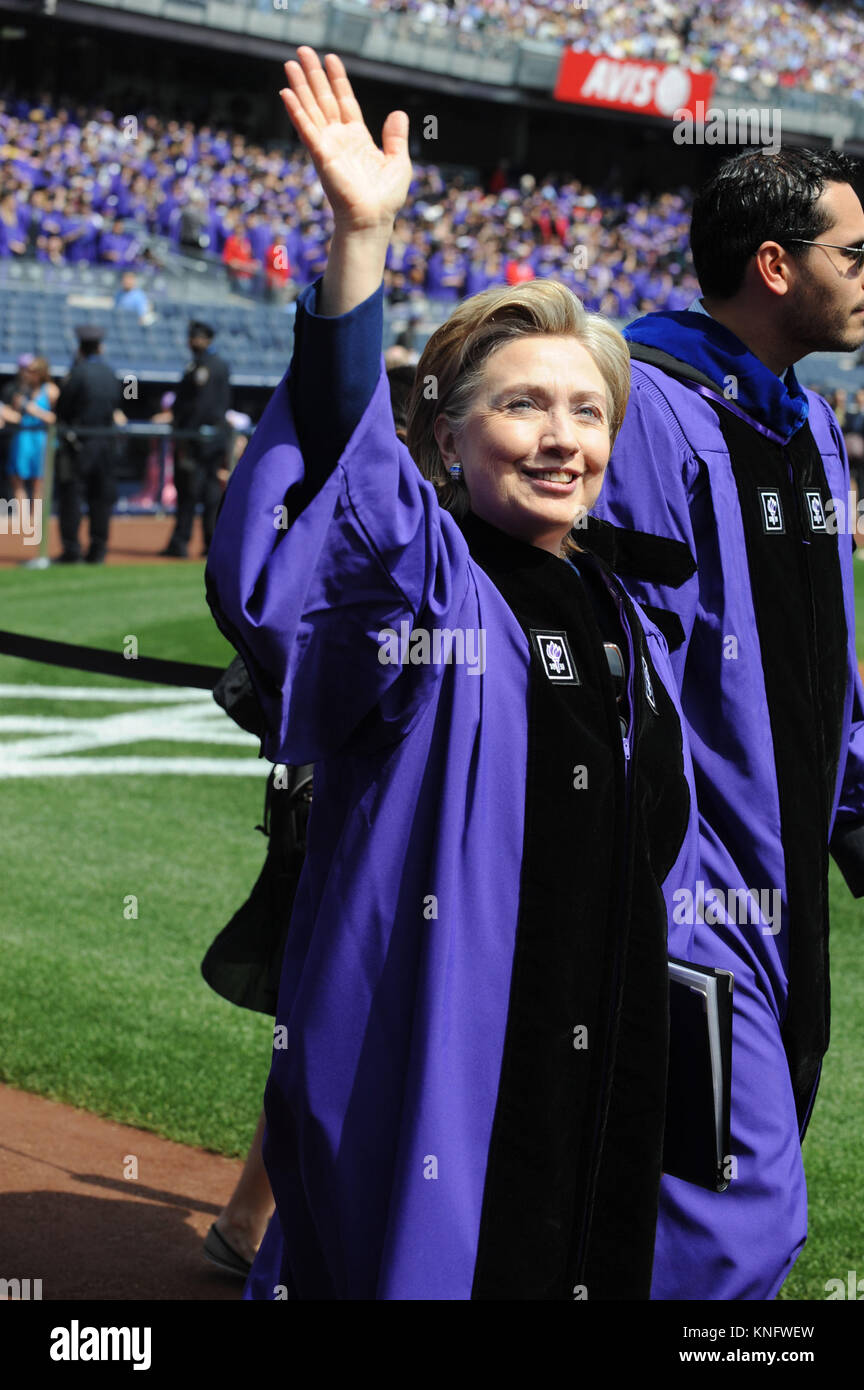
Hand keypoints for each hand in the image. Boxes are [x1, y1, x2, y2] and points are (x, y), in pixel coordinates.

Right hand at [279, 47, 410, 233]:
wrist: (373, 220)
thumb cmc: (385, 198)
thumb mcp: (398, 162)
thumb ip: (396, 137)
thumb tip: (398, 113)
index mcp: (357, 138)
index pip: (345, 101)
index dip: (338, 79)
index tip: (330, 58)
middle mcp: (340, 139)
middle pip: (323, 99)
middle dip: (313, 75)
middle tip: (302, 50)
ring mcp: (328, 146)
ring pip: (311, 108)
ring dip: (300, 86)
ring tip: (291, 62)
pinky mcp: (321, 156)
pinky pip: (306, 129)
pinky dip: (296, 111)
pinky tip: (286, 93)